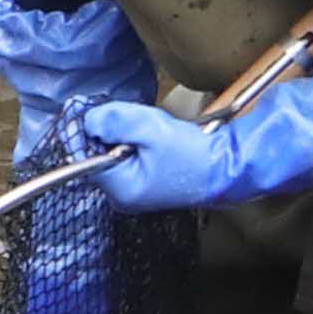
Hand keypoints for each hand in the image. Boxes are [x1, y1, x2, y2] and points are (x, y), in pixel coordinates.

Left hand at [75, 92, 312, 214]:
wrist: (227, 167)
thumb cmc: (192, 154)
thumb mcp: (148, 129)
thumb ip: (113, 121)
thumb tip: (87, 119)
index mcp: (120, 190)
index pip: (85, 156)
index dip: (93, 131)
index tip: (111, 117)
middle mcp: (123, 196)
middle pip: (99, 152)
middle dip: (116, 131)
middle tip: (142, 125)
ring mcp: (136, 191)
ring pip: (115, 151)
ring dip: (130, 134)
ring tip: (155, 132)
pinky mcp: (147, 182)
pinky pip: (130, 155)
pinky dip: (140, 142)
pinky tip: (159, 139)